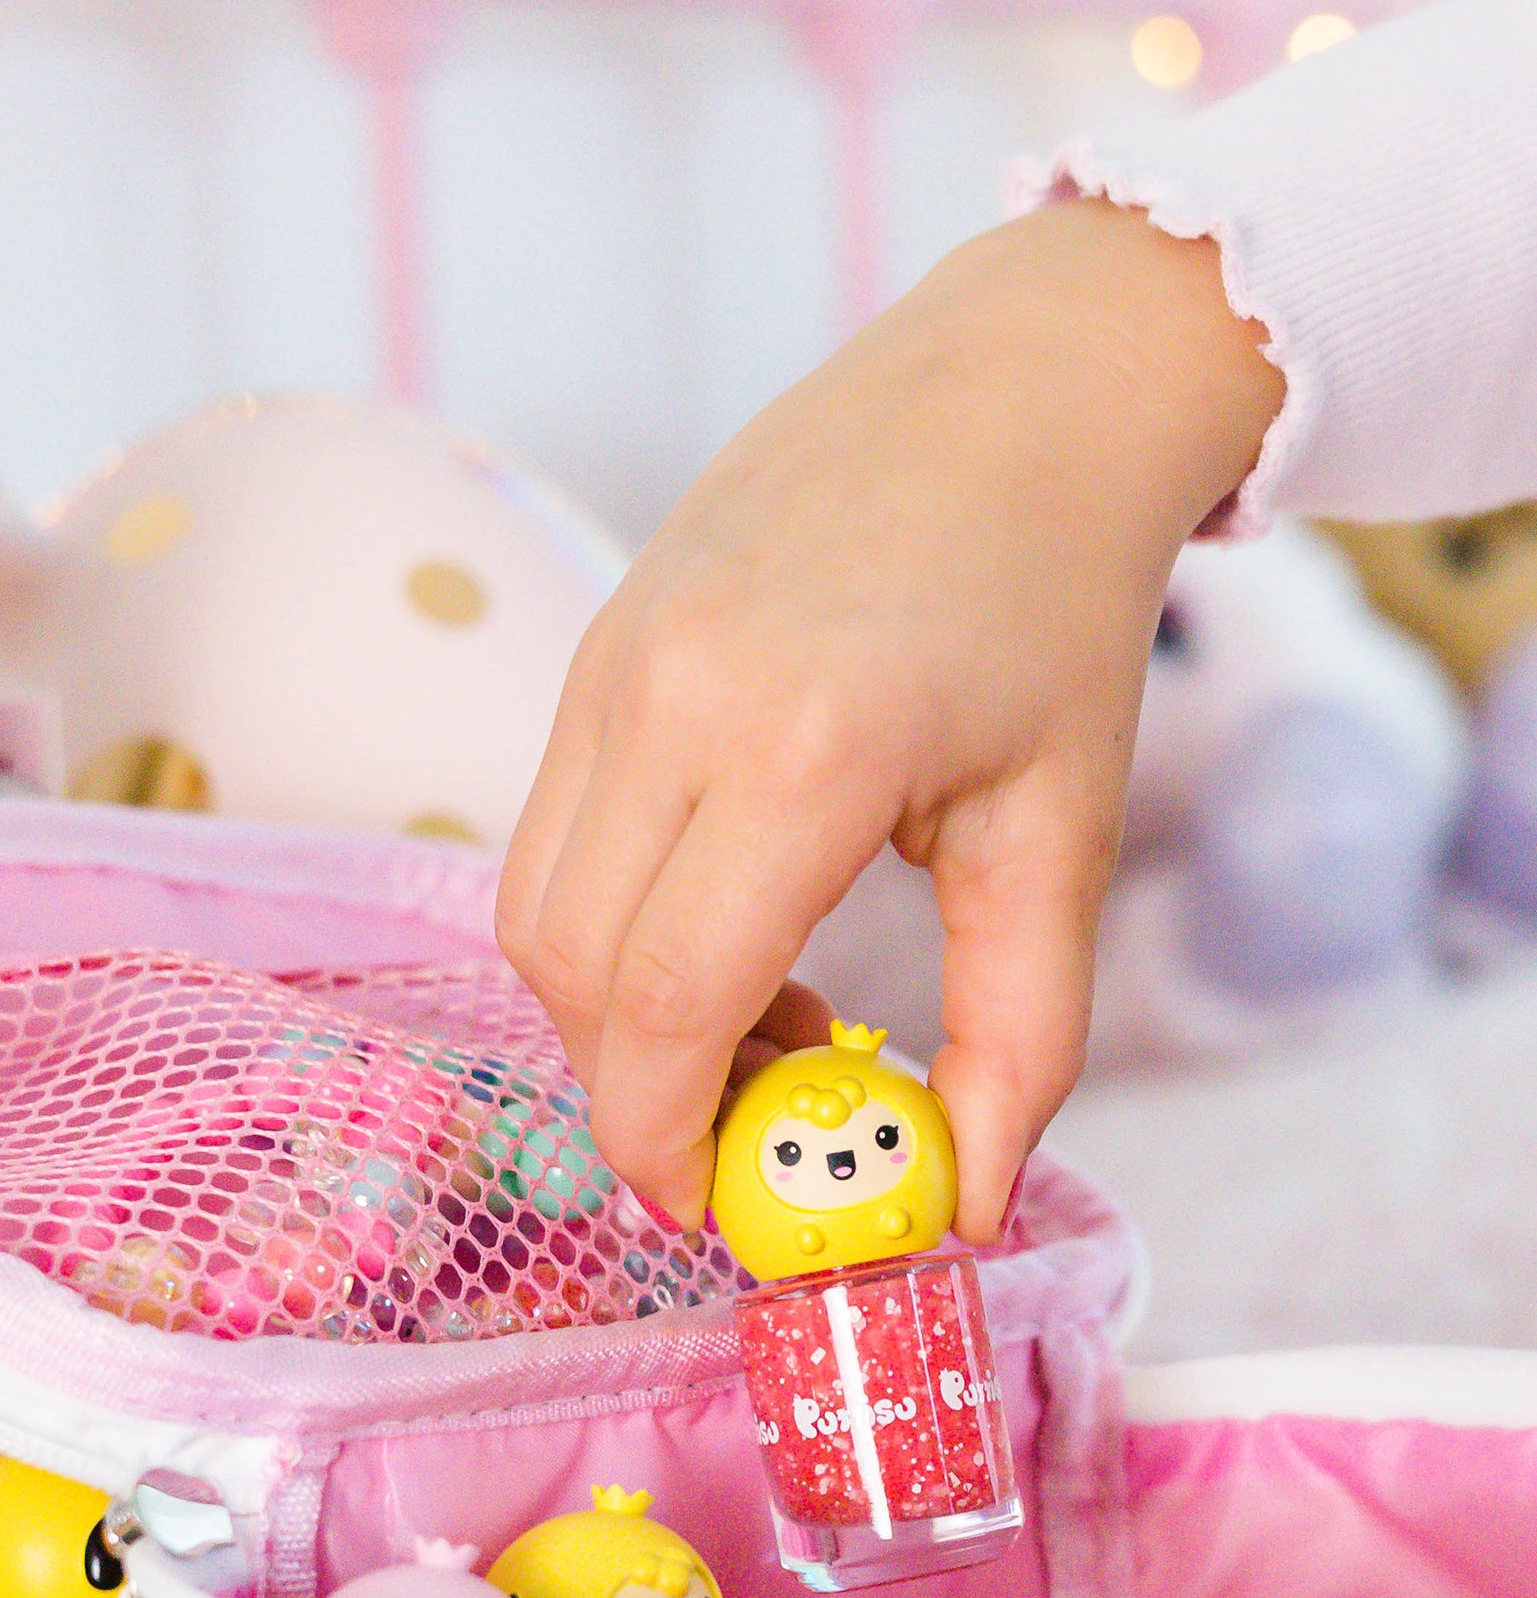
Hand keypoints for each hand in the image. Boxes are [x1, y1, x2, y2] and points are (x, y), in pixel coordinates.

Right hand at [497, 199, 1283, 1237]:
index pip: (666, 1001)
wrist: (1014, 386)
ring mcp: (611, 659)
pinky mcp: (594, 643)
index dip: (669, 1140)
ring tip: (758, 1018)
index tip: (720, 1211)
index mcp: (803, 748)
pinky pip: (551, 830)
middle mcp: (671, 697)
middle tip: (753, 1131)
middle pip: (572, 972)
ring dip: (614, 1011)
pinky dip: (611, 921)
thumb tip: (964, 1206)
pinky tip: (729, 921)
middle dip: (638, 1092)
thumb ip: (1020, 1035)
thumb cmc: (1056, 603)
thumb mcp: (1062, 831)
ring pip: (535, 907)